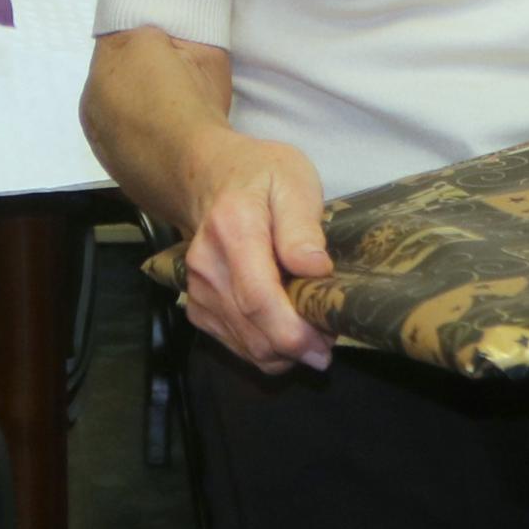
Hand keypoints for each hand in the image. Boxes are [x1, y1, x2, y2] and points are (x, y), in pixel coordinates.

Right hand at [171, 124, 335, 375]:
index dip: (294, 332)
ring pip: (248, 348)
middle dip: (298, 346)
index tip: (328, 339)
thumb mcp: (295, 183)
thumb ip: (303, 227)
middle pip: (254, 332)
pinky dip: (268, 348)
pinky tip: (286, 325)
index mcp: (233, 230)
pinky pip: (238, 347)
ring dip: (286, 351)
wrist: (213, 179)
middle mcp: (207, 266)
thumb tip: (315, 269)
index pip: (258, 298)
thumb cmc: (263, 177)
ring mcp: (198, 290)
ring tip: (312, 327)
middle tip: (331, 333)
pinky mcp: (198, 307)